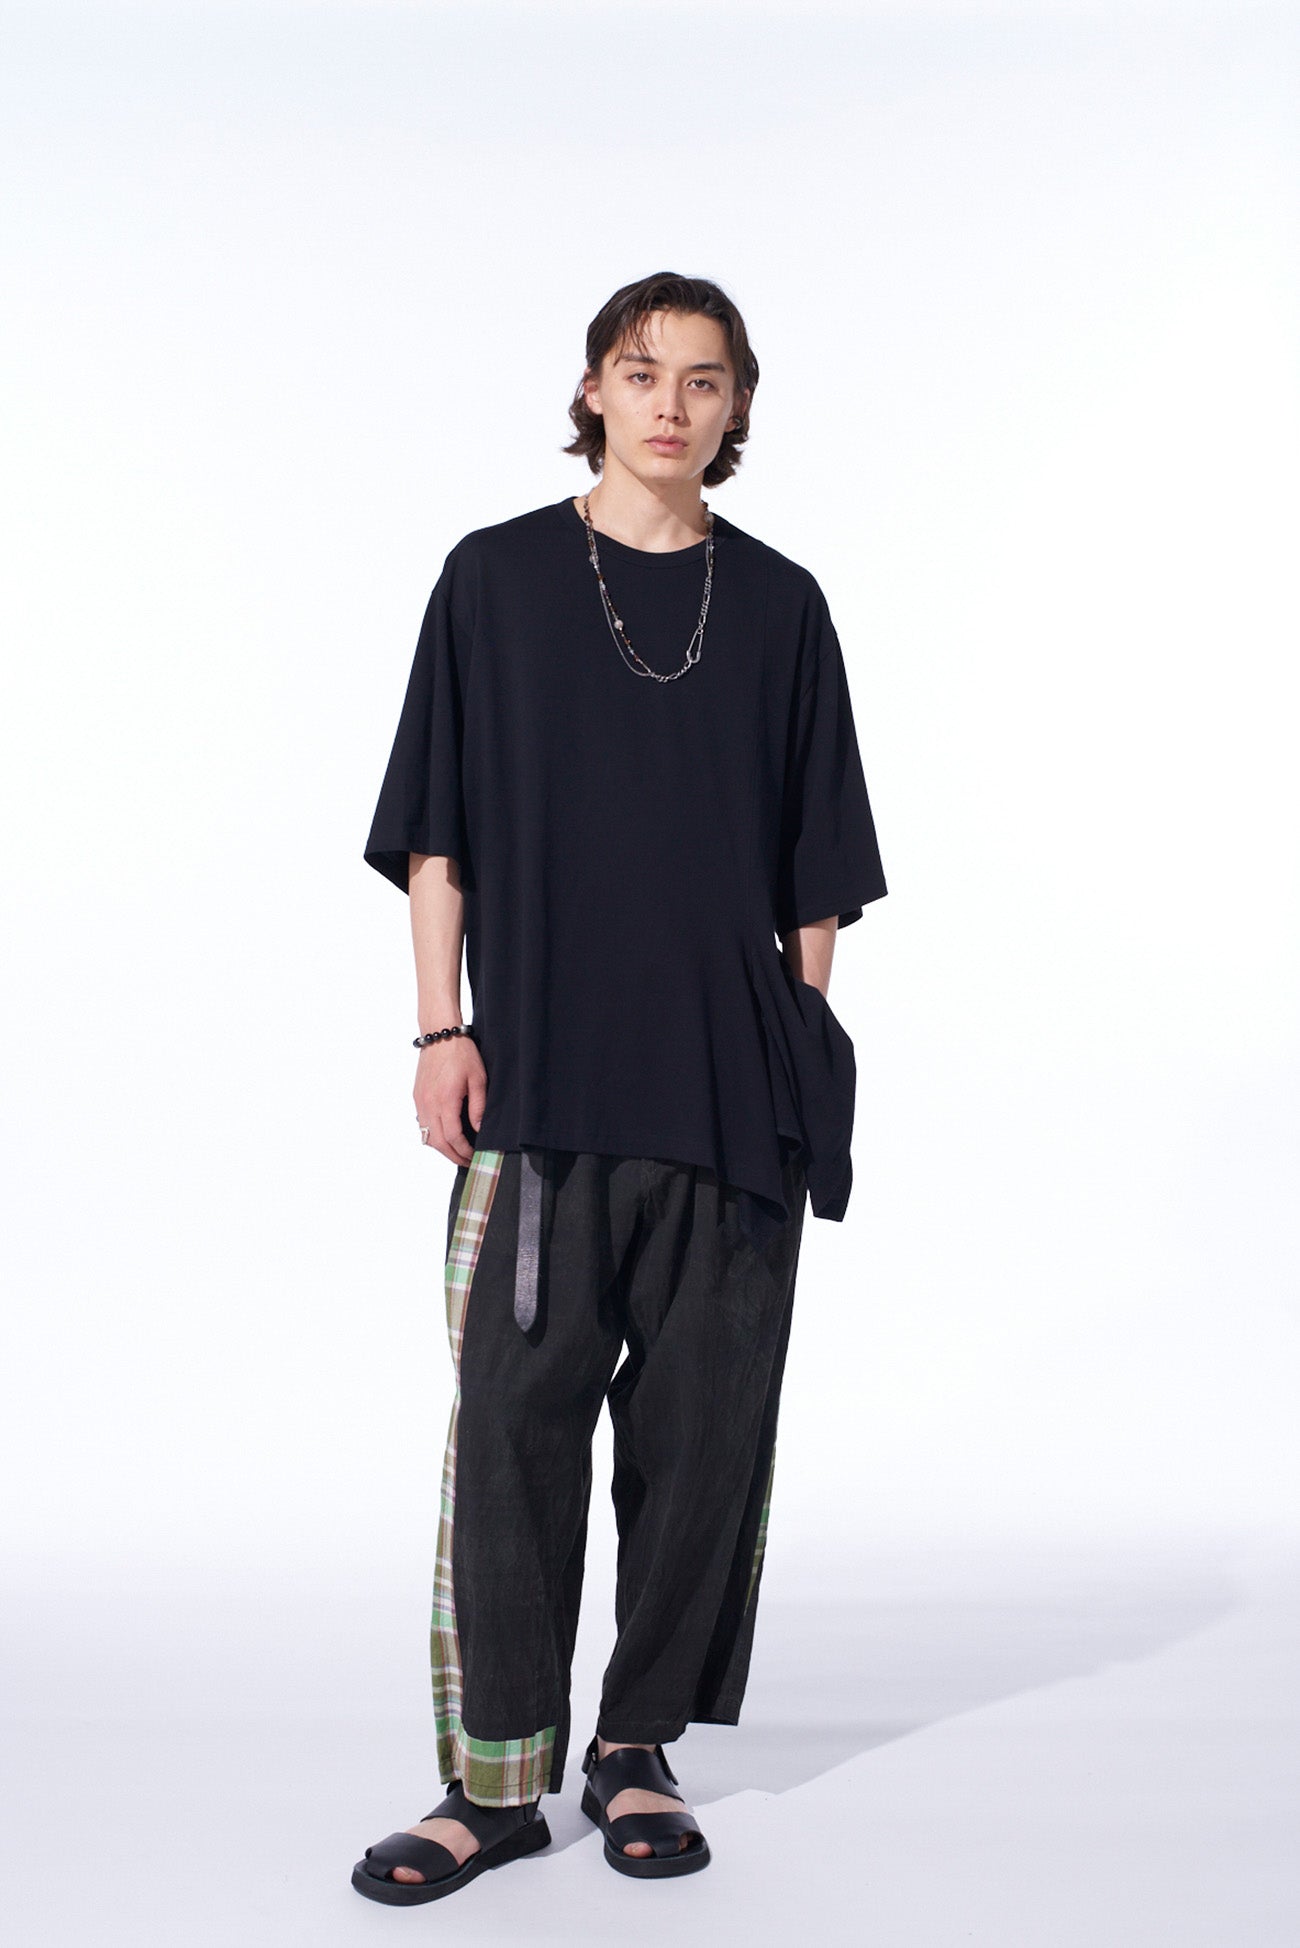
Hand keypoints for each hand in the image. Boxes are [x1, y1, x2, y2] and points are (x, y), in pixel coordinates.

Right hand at [414, 1037, 486, 1165]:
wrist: (440, 1035)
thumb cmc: (461, 1053)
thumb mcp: (478, 1080)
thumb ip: (478, 1107)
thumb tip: (479, 1130)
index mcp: (445, 1101)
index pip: (453, 1138)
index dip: (464, 1151)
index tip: (474, 1156)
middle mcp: (428, 1104)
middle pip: (438, 1143)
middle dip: (453, 1156)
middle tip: (467, 1161)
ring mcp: (420, 1101)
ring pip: (427, 1136)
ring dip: (441, 1148)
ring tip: (457, 1151)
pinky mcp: (417, 1097)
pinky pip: (422, 1124)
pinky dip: (432, 1135)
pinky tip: (444, 1134)